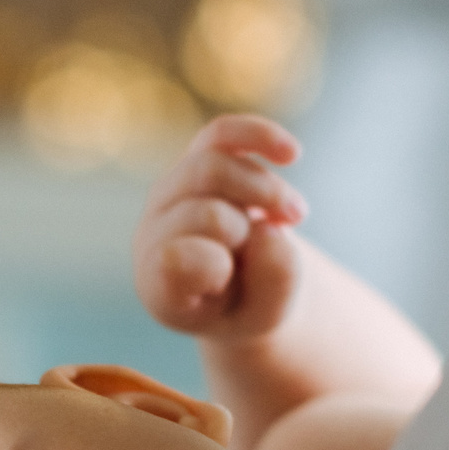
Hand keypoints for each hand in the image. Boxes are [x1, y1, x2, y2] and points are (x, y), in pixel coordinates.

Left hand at [133, 115, 309, 339]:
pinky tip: (291, 154)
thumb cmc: (249, 305)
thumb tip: (270, 228)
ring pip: (214, 168)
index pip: (175, 261)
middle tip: (270, 257)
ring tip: (295, 217)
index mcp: (158, 284)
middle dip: (251, 235)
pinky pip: (221, 134)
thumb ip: (273, 285)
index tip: (234, 279)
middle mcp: (153, 234)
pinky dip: (258, 137)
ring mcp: (171, 192)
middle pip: (208, 214)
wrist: (243, 282)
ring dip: (268, 192)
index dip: (214, 264)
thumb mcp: (267, 315)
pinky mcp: (196, 158)